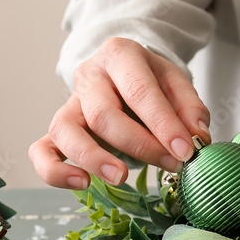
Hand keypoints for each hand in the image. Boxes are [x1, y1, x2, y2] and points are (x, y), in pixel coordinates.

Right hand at [29, 37, 210, 189]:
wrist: (125, 72)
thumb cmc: (151, 80)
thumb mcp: (177, 82)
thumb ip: (190, 108)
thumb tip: (197, 137)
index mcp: (120, 55)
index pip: (139, 90)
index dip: (163, 123)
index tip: (185, 150)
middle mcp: (89, 76)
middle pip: (103, 113)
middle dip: (139, 145)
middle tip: (170, 165)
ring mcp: (68, 103)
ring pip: (65, 130)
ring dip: (93, 158)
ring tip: (120, 177)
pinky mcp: (57, 129)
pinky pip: (41, 151)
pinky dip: (55, 171)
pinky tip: (82, 184)